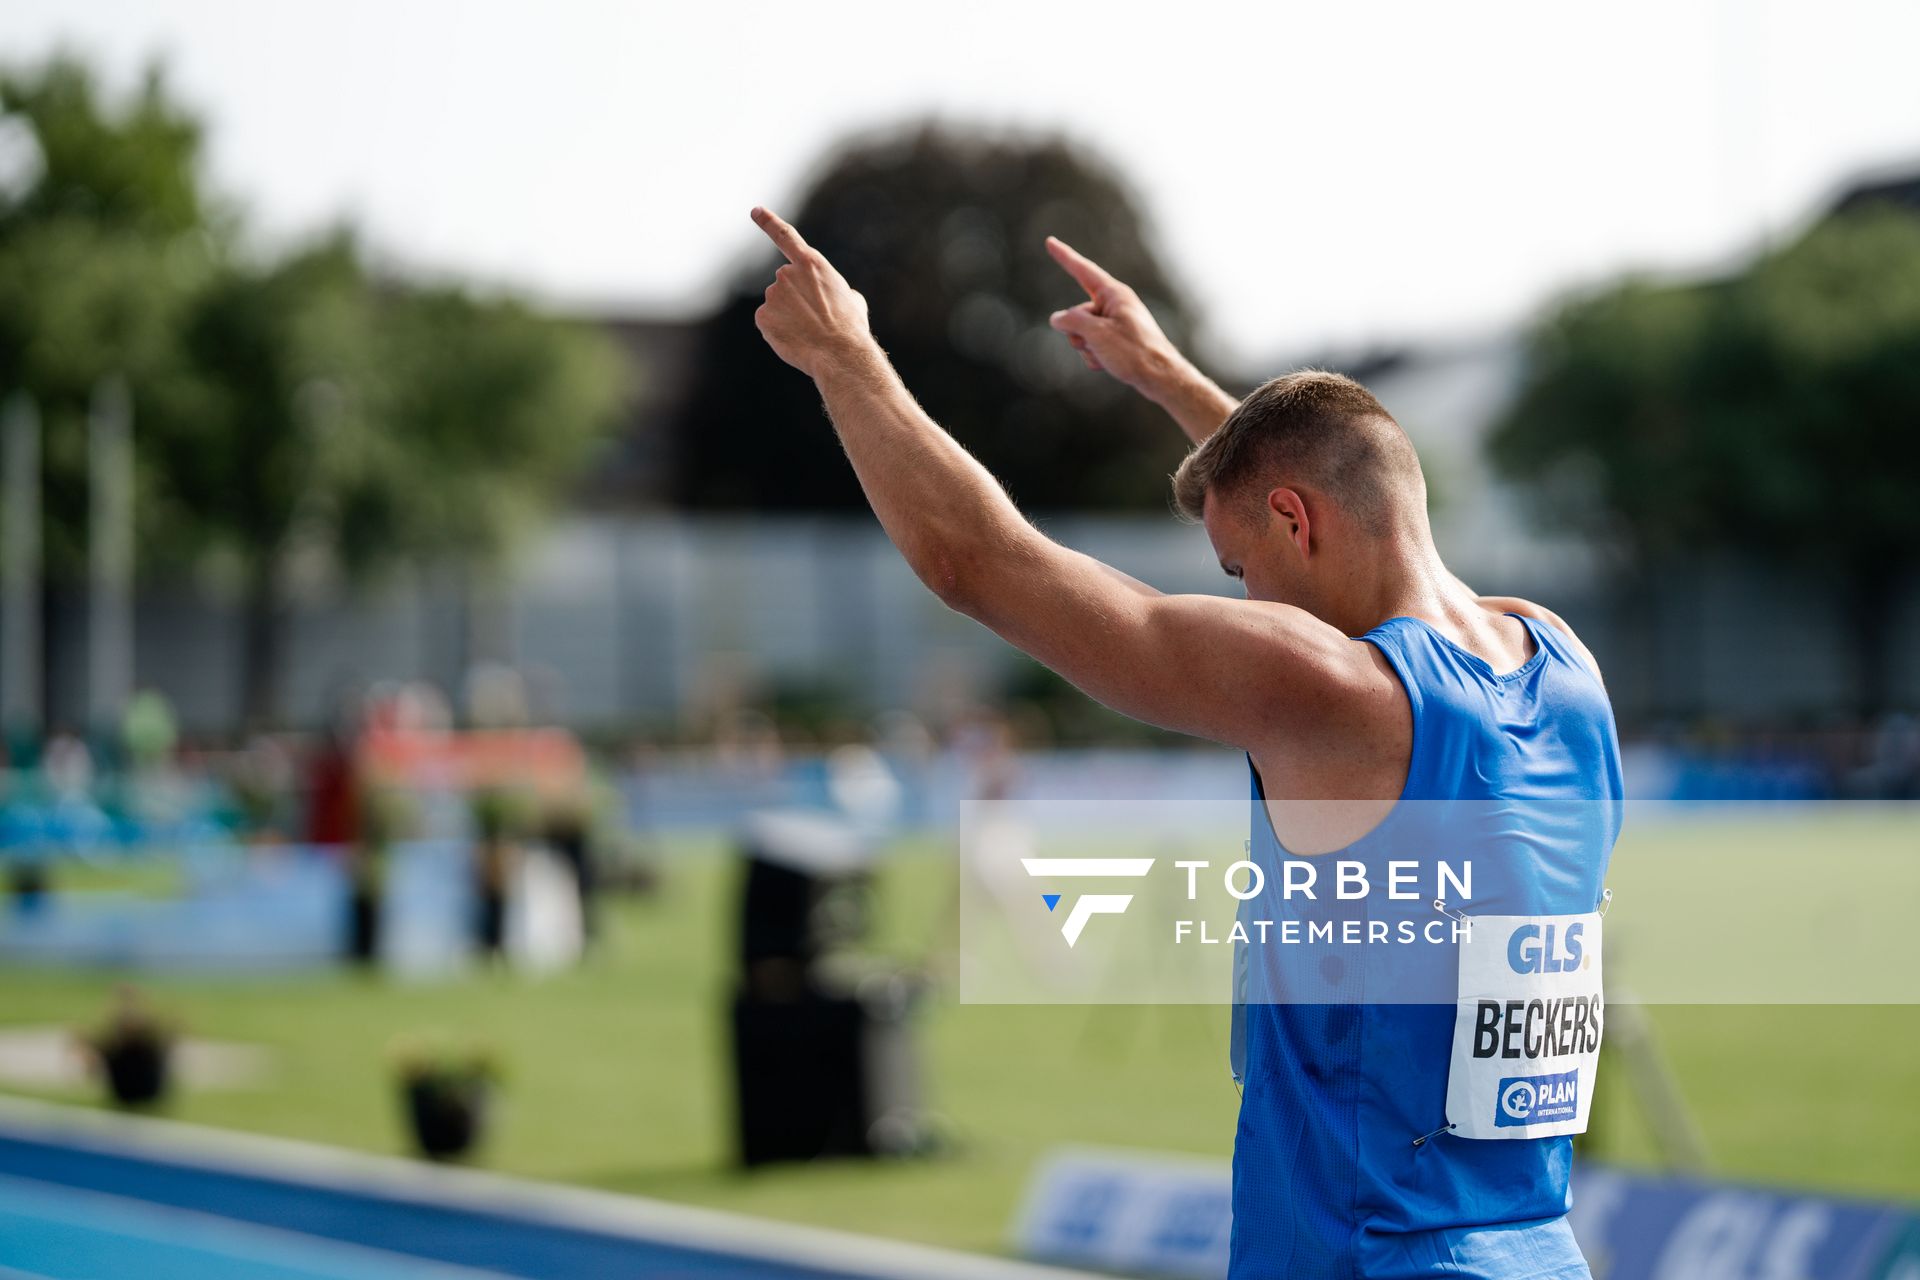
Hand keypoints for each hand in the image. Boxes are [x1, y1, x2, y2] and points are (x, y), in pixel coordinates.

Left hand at [751, 206, 874, 378]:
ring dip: (788, 316)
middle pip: (785, 284)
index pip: (784, 236)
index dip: (768, 222)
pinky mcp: (762, 316)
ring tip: (809, 332)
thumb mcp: (852, 300)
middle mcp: (786, 274)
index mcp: (811, 263)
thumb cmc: (851, 328)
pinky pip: (767, 322)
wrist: (840, 354)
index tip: (755, 210)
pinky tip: (795, 339)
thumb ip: (835, 290)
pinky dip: (778, 331)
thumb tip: (838, 297)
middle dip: (796, 299)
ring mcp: (772, 295)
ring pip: (777, 305)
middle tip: (815, 319)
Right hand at [1046, 237, 1178, 393]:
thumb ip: (1072, 321)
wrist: (1160, 378)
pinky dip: (1096, 357)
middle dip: (1077, 332)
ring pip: (1083, 333)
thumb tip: (1057, 318)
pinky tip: (1109, 365)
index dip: (1064, 257)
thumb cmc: (1133, 351)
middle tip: (1097, 344)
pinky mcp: (1118, 341)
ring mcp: (1116, 324)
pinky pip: (1093, 347)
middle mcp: (1115, 305)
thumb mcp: (1096, 333)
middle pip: (1077, 313)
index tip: (1050, 242)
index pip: (1083, 271)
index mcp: (1114, 294)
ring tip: (1107, 356)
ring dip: (1087, 348)